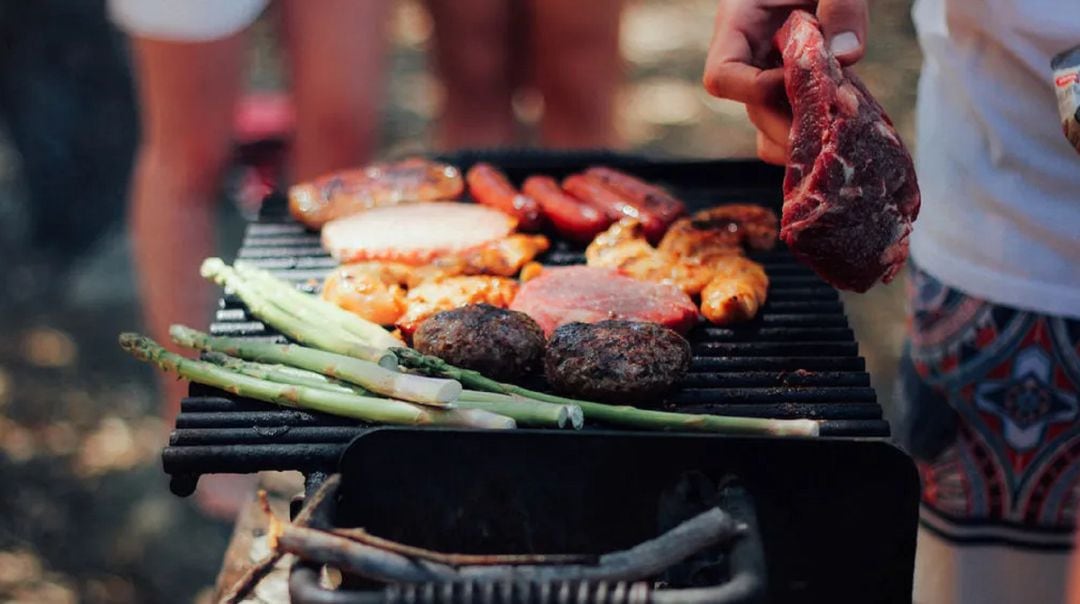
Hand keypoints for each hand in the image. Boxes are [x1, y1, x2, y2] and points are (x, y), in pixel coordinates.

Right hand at [703, 0, 868, 163]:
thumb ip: (841, 5)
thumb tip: (847, 55)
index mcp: (741, 22)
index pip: (723, 76)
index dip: (756, 90)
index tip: (799, 79)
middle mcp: (752, 55)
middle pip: (753, 109)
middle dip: (792, 125)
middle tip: (837, 131)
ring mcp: (772, 72)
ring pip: (770, 125)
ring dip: (804, 137)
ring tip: (843, 135)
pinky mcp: (795, 83)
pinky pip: (793, 123)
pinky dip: (817, 133)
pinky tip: (850, 125)